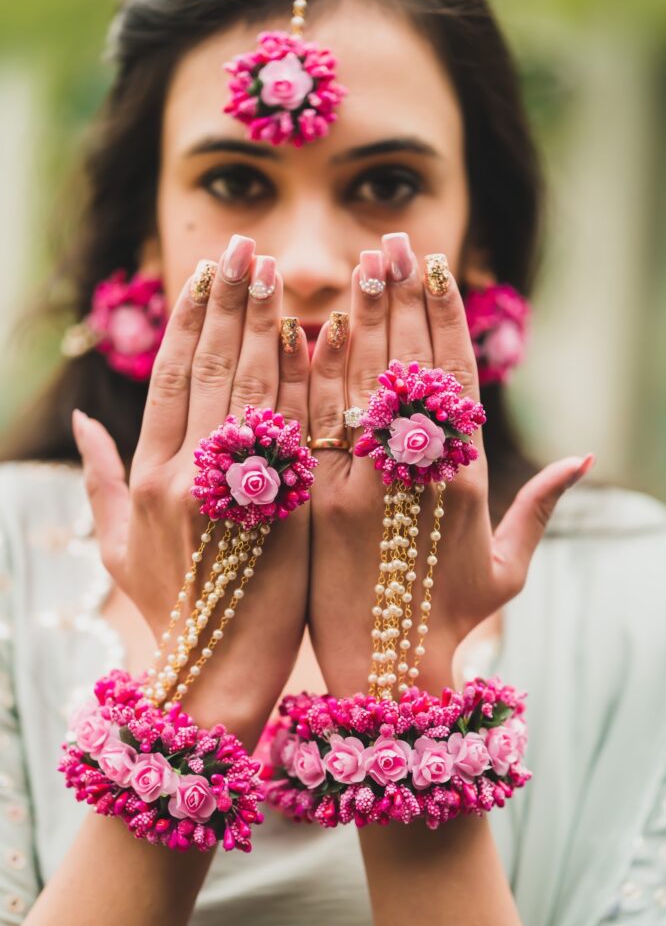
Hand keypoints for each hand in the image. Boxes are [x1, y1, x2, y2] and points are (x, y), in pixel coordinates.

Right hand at [73, 239, 309, 741]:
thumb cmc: (170, 611)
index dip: (192, 322)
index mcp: (148, 478)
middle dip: (231, 304)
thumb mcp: (117, 548)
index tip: (209, 274)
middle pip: (213, 370)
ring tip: (282, 272)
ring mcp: (237, 491)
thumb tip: (81, 425)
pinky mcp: (287, 511)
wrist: (215, 677)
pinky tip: (323, 336)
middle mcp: (187, 475)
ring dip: (269, 323)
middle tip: (248, 248)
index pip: (172, 379)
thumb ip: (100, 481)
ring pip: (256, 388)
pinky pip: (298, 430)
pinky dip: (309, 380)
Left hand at [308, 232, 592, 697]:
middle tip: (391, 241)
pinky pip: (318, 425)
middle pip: (411, 365)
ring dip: (362, 317)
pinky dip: (316, 374)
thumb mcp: (508, 565)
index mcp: (467, 480)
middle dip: (402, 297)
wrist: (390, 675)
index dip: (445, 317)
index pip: (456, 378)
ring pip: (365, 384)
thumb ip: (539, 506)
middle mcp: (419, 472)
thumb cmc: (452, 619)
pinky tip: (313, 327)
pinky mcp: (320, 504)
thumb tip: (584, 458)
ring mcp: (366, 485)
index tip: (434, 267)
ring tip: (358, 263)